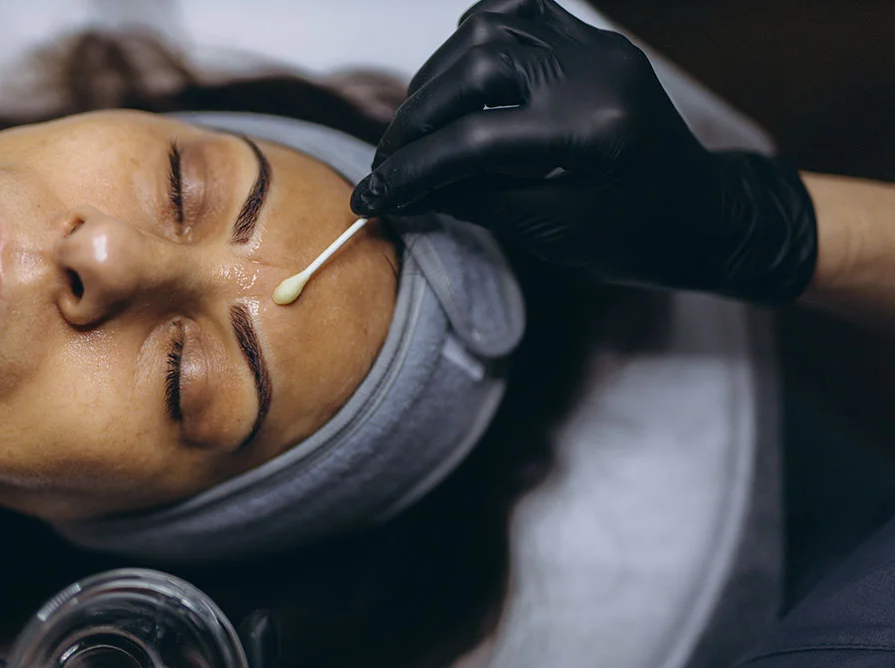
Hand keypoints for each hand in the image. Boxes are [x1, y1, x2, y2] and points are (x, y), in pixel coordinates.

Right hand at [351, 0, 817, 302]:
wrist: (701, 216)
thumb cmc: (630, 240)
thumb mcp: (546, 232)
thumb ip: (471, 198)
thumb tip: (400, 187)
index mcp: (593, 135)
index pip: (474, 142)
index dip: (411, 172)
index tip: (371, 198)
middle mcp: (596, 74)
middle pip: (474, 71)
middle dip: (418, 119)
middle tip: (391, 162)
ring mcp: (596, 48)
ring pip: (489, 32)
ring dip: (438, 78)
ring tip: (417, 127)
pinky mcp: (593, 41)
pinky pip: (519, 15)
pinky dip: (475, 41)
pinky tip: (456, 79)